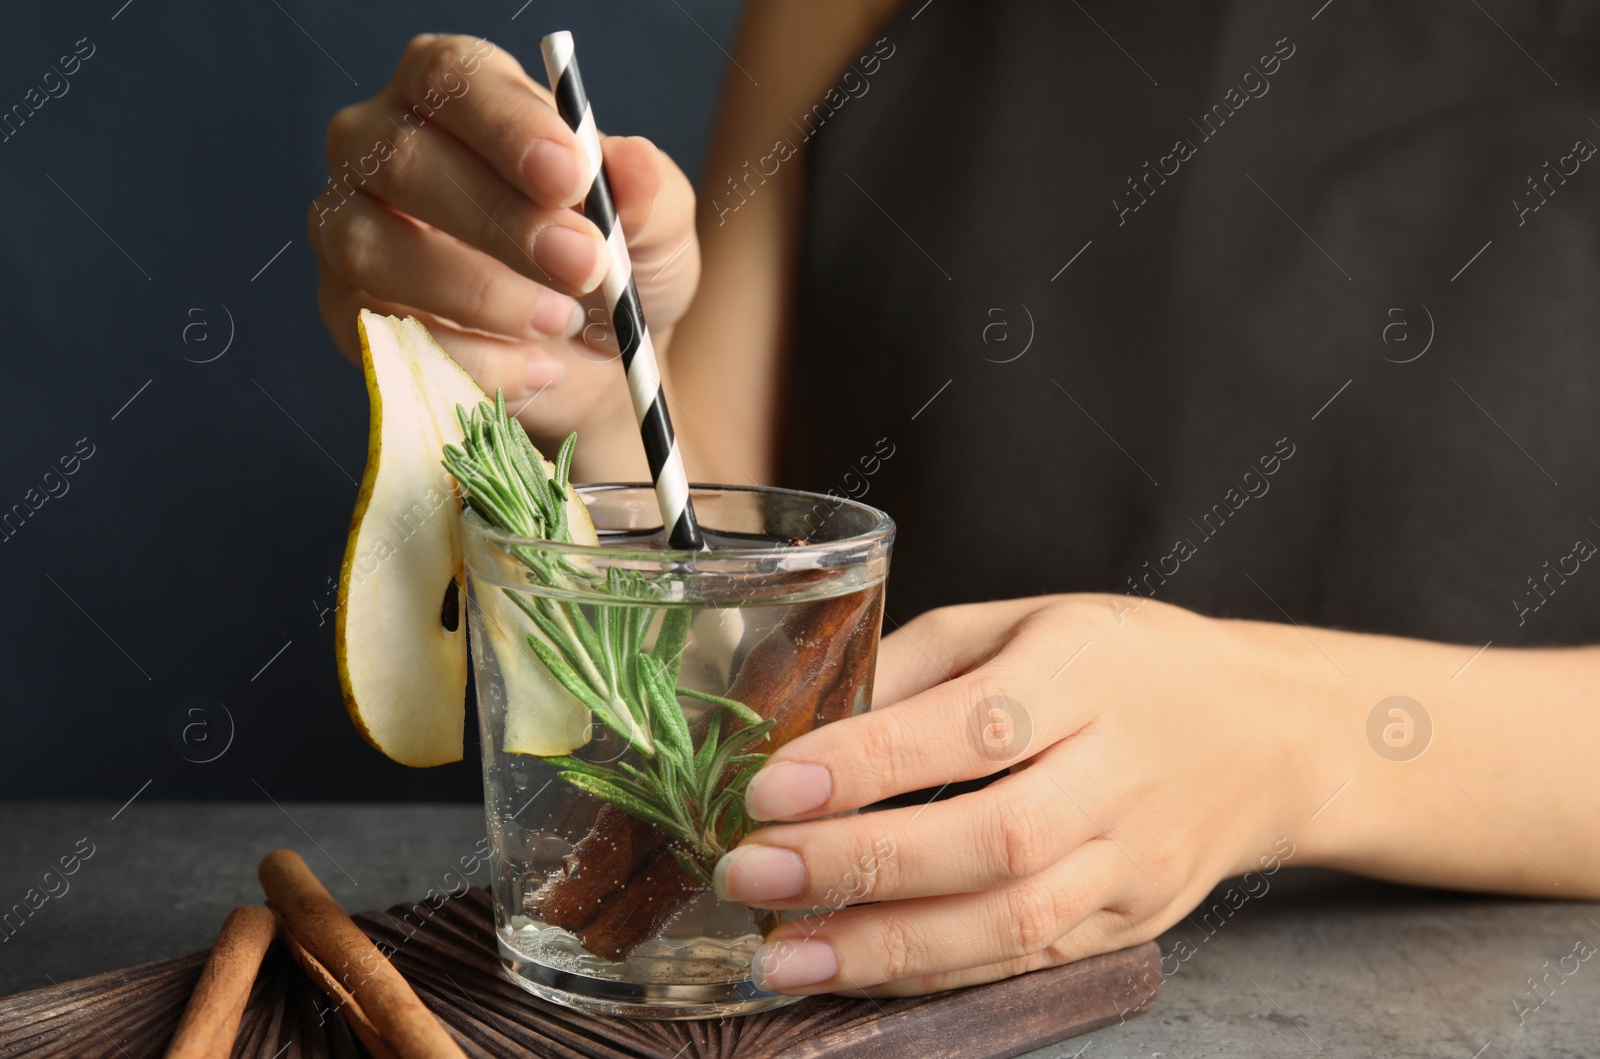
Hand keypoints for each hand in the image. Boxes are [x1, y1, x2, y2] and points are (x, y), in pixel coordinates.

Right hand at [308, 34, 699, 446]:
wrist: (593, 361)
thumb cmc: (610, 264)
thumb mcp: (654, 225)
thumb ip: (648, 193)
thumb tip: (634, 164)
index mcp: (457, 92)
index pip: (454, 78)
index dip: (508, 126)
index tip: (572, 177)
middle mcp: (383, 144)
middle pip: (405, 159)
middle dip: (502, 220)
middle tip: (583, 266)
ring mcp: (350, 225)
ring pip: (374, 248)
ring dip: (478, 294)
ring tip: (560, 323)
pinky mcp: (345, 308)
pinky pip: (382, 331)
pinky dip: (470, 358)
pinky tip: (537, 367)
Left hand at [712, 595, 1326, 995]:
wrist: (1264, 734)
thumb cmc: (1122, 662)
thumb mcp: (1023, 621)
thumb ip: (916, 663)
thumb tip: (801, 720)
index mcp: (1087, 672)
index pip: (973, 725)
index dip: (868, 761)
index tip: (770, 784)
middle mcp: (1119, 772)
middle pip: (990, 837)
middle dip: (858, 865)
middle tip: (750, 872)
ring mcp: (1134, 860)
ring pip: (1010, 922)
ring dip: (883, 947)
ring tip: (780, 953)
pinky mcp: (1132, 922)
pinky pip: (1024, 961)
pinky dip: (932, 973)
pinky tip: (852, 970)